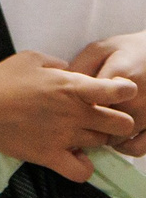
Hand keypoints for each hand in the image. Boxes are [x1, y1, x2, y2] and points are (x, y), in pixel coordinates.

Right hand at [0, 50, 134, 180]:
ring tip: (80, 136)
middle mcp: (73, 113)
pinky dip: (83, 167)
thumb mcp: (32, 59)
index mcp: (72, 86)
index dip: (124, 92)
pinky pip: (81, 171)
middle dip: (117, 121)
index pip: (119, 91)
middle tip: (102, 119)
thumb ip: (60, 65)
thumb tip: (72, 73)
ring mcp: (63, 137)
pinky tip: (73, 158)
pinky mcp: (48, 156)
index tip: (115, 94)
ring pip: (102, 144)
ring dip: (96, 140)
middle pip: (122, 124)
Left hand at [72, 34, 145, 156]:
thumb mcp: (101, 49)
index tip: (68, 108)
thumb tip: (59, 84)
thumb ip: (81, 66)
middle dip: (87, 127)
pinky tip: (117, 139)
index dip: (74, 109)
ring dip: (105, 138)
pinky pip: (140, 147)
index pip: (88, 102)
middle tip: (78, 123)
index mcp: (119, 76)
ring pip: (119, 138)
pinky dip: (126, 148)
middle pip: (102, 124)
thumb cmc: (129, 50)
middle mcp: (137, 98)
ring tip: (97, 129)